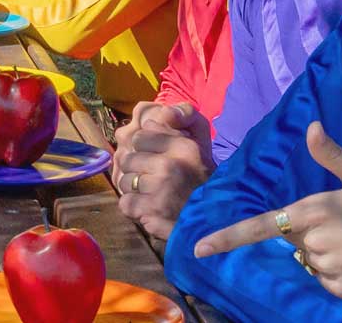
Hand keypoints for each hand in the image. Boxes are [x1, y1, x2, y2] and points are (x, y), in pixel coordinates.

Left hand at [112, 102, 214, 241]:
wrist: (217, 220)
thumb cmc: (203, 183)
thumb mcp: (197, 150)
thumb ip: (172, 131)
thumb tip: (147, 121)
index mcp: (182, 147)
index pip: (140, 137)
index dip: (142, 149)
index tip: (151, 159)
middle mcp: (170, 165)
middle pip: (128, 159)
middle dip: (136, 170)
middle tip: (150, 180)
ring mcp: (160, 188)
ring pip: (124, 181)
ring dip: (134, 190)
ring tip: (150, 195)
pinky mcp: (152, 210)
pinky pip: (126, 203)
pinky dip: (134, 208)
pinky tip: (148, 208)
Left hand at [194, 122, 341, 300]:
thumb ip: (332, 156)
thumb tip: (310, 127)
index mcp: (315, 209)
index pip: (261, 226)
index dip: (227, 238)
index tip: (198, 249)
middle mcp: (315, 240)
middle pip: (295, 240)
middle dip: (313, 231)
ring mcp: (328, 268)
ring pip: (311, 260)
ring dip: (327, 253)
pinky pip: (325, 280)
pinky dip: (338, 273)